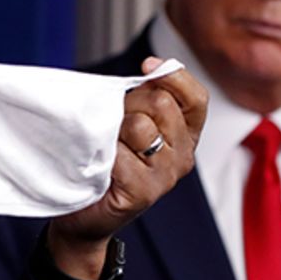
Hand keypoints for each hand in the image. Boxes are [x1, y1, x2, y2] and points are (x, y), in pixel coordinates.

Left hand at [49, 57, 207, 279]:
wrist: (84, 213)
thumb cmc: (105, 161)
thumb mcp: (129, 120)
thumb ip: (145, 97)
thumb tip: (150, 67)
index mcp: (185, 135)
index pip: (196, 97)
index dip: (172, 75)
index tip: (146, 66)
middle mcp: (184, 156)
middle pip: (161, 103)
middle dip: (129, 103)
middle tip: (113, 124)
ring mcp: (166, 177)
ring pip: (139, 125)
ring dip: (113, 129)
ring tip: (106, 148)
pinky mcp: (143, 192)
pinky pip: (120, 154)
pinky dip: (103, 154)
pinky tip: (100, 167)